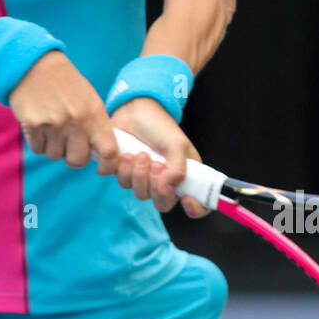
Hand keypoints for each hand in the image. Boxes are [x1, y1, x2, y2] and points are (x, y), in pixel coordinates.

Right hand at [9, 50, 119, 173]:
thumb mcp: (89, 99)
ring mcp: (54, 122)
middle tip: (68, 144)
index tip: (101, 166)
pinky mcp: (32, 124)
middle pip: (78, 160)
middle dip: (72, 157)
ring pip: (55, 155)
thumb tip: (103, 154)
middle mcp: (76, 120)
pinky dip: (38, 142)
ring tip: (51, 128)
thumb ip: (96, 124)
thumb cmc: (65, 83)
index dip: (108, 165)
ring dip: (53, 147)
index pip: (109, 150)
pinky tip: (39, 124)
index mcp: (94, 113)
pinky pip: (38, 148)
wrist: (34, 64)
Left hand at [105, 97, 211, 217]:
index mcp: (186, 176)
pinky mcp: (126, 173)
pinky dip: (123, 169)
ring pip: (140, 194)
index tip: (187, 201)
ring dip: (139, 174)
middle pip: (162, 203)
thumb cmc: (160, 126)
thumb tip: (167, 189)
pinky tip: (126, 153)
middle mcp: (166, 182)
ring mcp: (145, 179)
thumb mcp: (176, 144)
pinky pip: (122, 182)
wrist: (134, 110)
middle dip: (157, 186)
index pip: (197, 203)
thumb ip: (177, 169)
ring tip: (139, 154)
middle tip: (155, 165)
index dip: (195, 209)